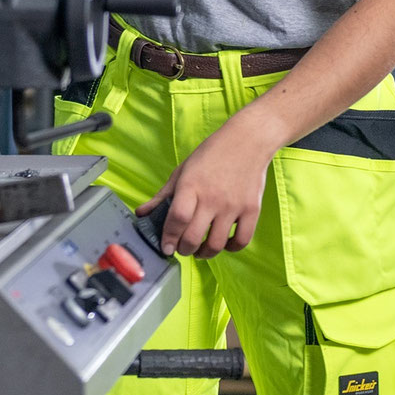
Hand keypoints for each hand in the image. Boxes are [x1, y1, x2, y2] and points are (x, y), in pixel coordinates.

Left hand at [138, 119, 278, 258]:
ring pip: (216, 244)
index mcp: (191, 185)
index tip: (165, 247)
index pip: (177, 218)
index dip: (168, 237)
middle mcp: (212, 198)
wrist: (247, 141)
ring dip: (204, 254)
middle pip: (193, 236)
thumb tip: (142, 214)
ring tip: (199, 250)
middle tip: (181, 249)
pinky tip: (223, 243)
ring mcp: (233, 205)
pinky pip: (242, 241)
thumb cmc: (211, 155)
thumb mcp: (182, 171)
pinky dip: (231, 248)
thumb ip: (162, 196)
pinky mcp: (252, 210)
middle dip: (183, 249)